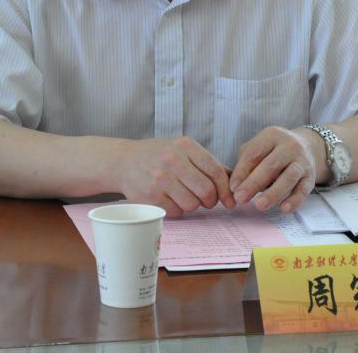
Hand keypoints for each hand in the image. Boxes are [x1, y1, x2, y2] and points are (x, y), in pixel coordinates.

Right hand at [114, 137, 234, 216]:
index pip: (216, 171)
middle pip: (206, 191)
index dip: (226, 189)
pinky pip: (176, 212)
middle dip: (210, 200)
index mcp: (185, 146)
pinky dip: (177, 210)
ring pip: (192, 204)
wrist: (123, 161)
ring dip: (192, 205)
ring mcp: (160, 179)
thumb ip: (206, 162)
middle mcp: (173, 160)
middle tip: (206, 200)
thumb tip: (234, 179)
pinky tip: (170, 199)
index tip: (229, 200)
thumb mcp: (182, 149)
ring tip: (184, 196)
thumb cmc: (158, 155)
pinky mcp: (151, 196)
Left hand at [229, 126, 316, 212]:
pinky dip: (294, 200)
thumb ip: (246, 163)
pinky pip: (303, 189)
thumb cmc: (274, 151)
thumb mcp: (259, 148)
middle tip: (241, 199)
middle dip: (254, 183)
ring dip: (273, 192)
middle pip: (271, 165)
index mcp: (272, 135)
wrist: (307, 146)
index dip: (242, 171)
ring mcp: (302, 161)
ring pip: (289, 177)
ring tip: (260, 205)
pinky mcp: (310, 176)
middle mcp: (290, 146)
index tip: (233, 188)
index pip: (254, 153)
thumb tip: (236, 186)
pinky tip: (283, 208)